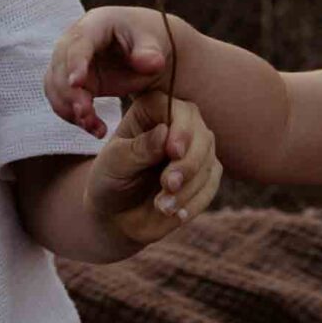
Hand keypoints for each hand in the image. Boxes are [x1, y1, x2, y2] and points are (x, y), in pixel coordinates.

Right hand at [47, 6, 181, 136]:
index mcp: (96, 23)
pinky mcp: (73, 83)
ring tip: (93, 127)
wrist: (150, 53)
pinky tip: (94, 128)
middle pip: (61, 66)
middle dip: (70, 92)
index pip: (79, 42)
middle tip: (85, 114)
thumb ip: (151, 53)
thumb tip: (148, 62)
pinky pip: (62, 100)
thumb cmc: (153, 43)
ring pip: (56, 86)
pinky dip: (73, 116)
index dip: (75, 62)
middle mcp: (76, 40)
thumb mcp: (156, 44)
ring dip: (69, 108)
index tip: (77, 84)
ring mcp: (70, 62)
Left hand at [88, 90, 221, 244]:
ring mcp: (195, 149)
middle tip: (169, 185)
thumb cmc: (110, 180)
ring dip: (189, 188)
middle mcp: (179, 124)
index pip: (178, 108)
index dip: (181, 128)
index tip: (173, 151)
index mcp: (152, 111)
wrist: (117, 214)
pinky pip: (211, 184)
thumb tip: (164, 132)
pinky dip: (195, 201)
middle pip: (201, 134)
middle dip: (188, 163)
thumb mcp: (114, 164)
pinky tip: (177, 213)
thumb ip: (137, 149)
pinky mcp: (204, 174)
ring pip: (209, 161)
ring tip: (162, 206)